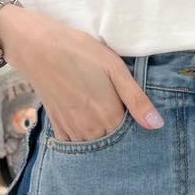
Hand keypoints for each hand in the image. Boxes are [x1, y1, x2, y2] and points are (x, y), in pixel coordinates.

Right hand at [0, 6, 163, 140]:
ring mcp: (71, 130)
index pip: (132, 135)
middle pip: (113, 143)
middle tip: (120, 112)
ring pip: (94, 146)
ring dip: (102, 137)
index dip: (137, 127)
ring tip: (103, 115)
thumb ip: (136, 99)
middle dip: (120, 134)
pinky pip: (75, 144)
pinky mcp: (57, 126)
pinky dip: (83, 138)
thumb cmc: (80, 52)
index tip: (137, 115)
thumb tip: (157, 125)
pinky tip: (86, 121)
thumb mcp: (115, 68)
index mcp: (109, 116)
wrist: (37, 48)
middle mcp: (90, 130)